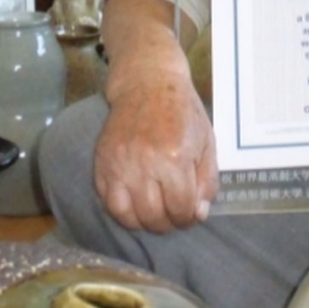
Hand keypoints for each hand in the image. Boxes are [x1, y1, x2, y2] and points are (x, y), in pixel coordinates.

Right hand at [94, 70, 218, 232]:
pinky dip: (122, 211)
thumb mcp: (206, 143)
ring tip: (154, 214)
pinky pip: (107, 202)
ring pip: (127, 215)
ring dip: (143, 223)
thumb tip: (199, 214)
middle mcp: (144, 164)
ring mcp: (119, 164)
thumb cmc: (183, 112)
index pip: (180, 208)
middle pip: (154, 216)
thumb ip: (207, 181)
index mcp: (175, 157)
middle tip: (172, 216)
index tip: (190, 214)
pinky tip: (135, 204)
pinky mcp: (102, 163)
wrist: (147, 83)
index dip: (188, 218)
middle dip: (167, 224)